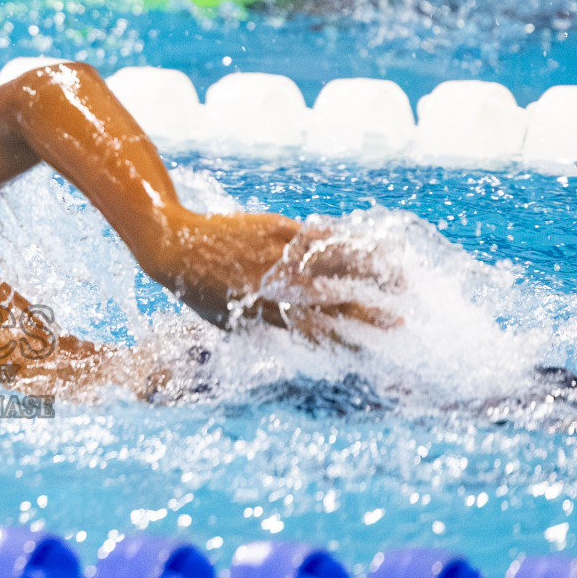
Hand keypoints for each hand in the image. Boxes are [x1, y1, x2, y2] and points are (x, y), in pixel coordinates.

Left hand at [171, 212, 402, 344]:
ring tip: (400, 279)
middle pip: (335, 300)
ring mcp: (280, 253)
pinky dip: (348, 242)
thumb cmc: (200, 290)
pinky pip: (320, 236)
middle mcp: (277, 284)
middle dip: (371, 312)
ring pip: (335, 263)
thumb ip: (266, 326)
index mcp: (267, 312)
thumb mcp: (230, 320)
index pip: (318, 331)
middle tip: (402, 320)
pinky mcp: (278, 228)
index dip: (349, 340)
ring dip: (372, 272)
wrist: (174, 246)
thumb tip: (300, 338)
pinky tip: (370, 247)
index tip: (374, 349)